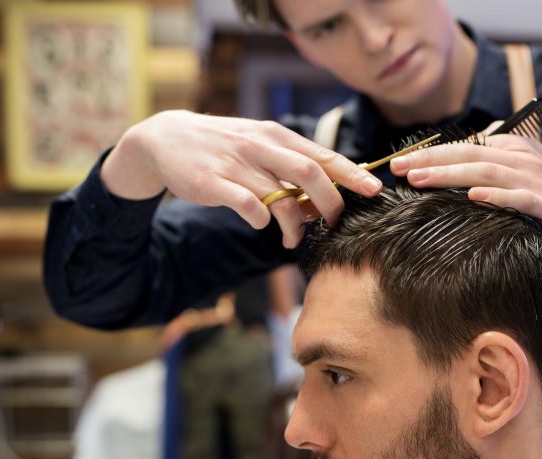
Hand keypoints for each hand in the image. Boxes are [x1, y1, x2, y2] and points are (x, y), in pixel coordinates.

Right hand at [102, 110, 382, 247]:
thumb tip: (328, 194)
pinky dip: (260, 219)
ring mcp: (237, 163)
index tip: (375, 191)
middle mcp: (260, 145)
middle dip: (330, 203)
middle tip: (335, 224)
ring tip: (293, 239)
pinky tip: (260, 225)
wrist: (166, 139)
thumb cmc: (224, 147)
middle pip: (308, 173)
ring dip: (294, 223)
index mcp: (276, 136)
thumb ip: (291, 166)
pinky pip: (247, 205)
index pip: (322, 155)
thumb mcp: (260, 144)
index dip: (351, 174)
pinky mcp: (214, 182)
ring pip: (280, 196)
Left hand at [389, 133, 541, 259]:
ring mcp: (534, 179)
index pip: (464, 146)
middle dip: (431, 159)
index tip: (400, 161)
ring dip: (451, 175)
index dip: (431, 152)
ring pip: (487, 172)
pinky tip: (472, 197)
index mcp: (513, 146)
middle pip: (470, 154)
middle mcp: (522, 158)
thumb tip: (457, 151)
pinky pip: (518, 197)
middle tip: (400, 168)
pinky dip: (495, 196)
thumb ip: (493, 156)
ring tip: (420, 180)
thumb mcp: (521, 169)